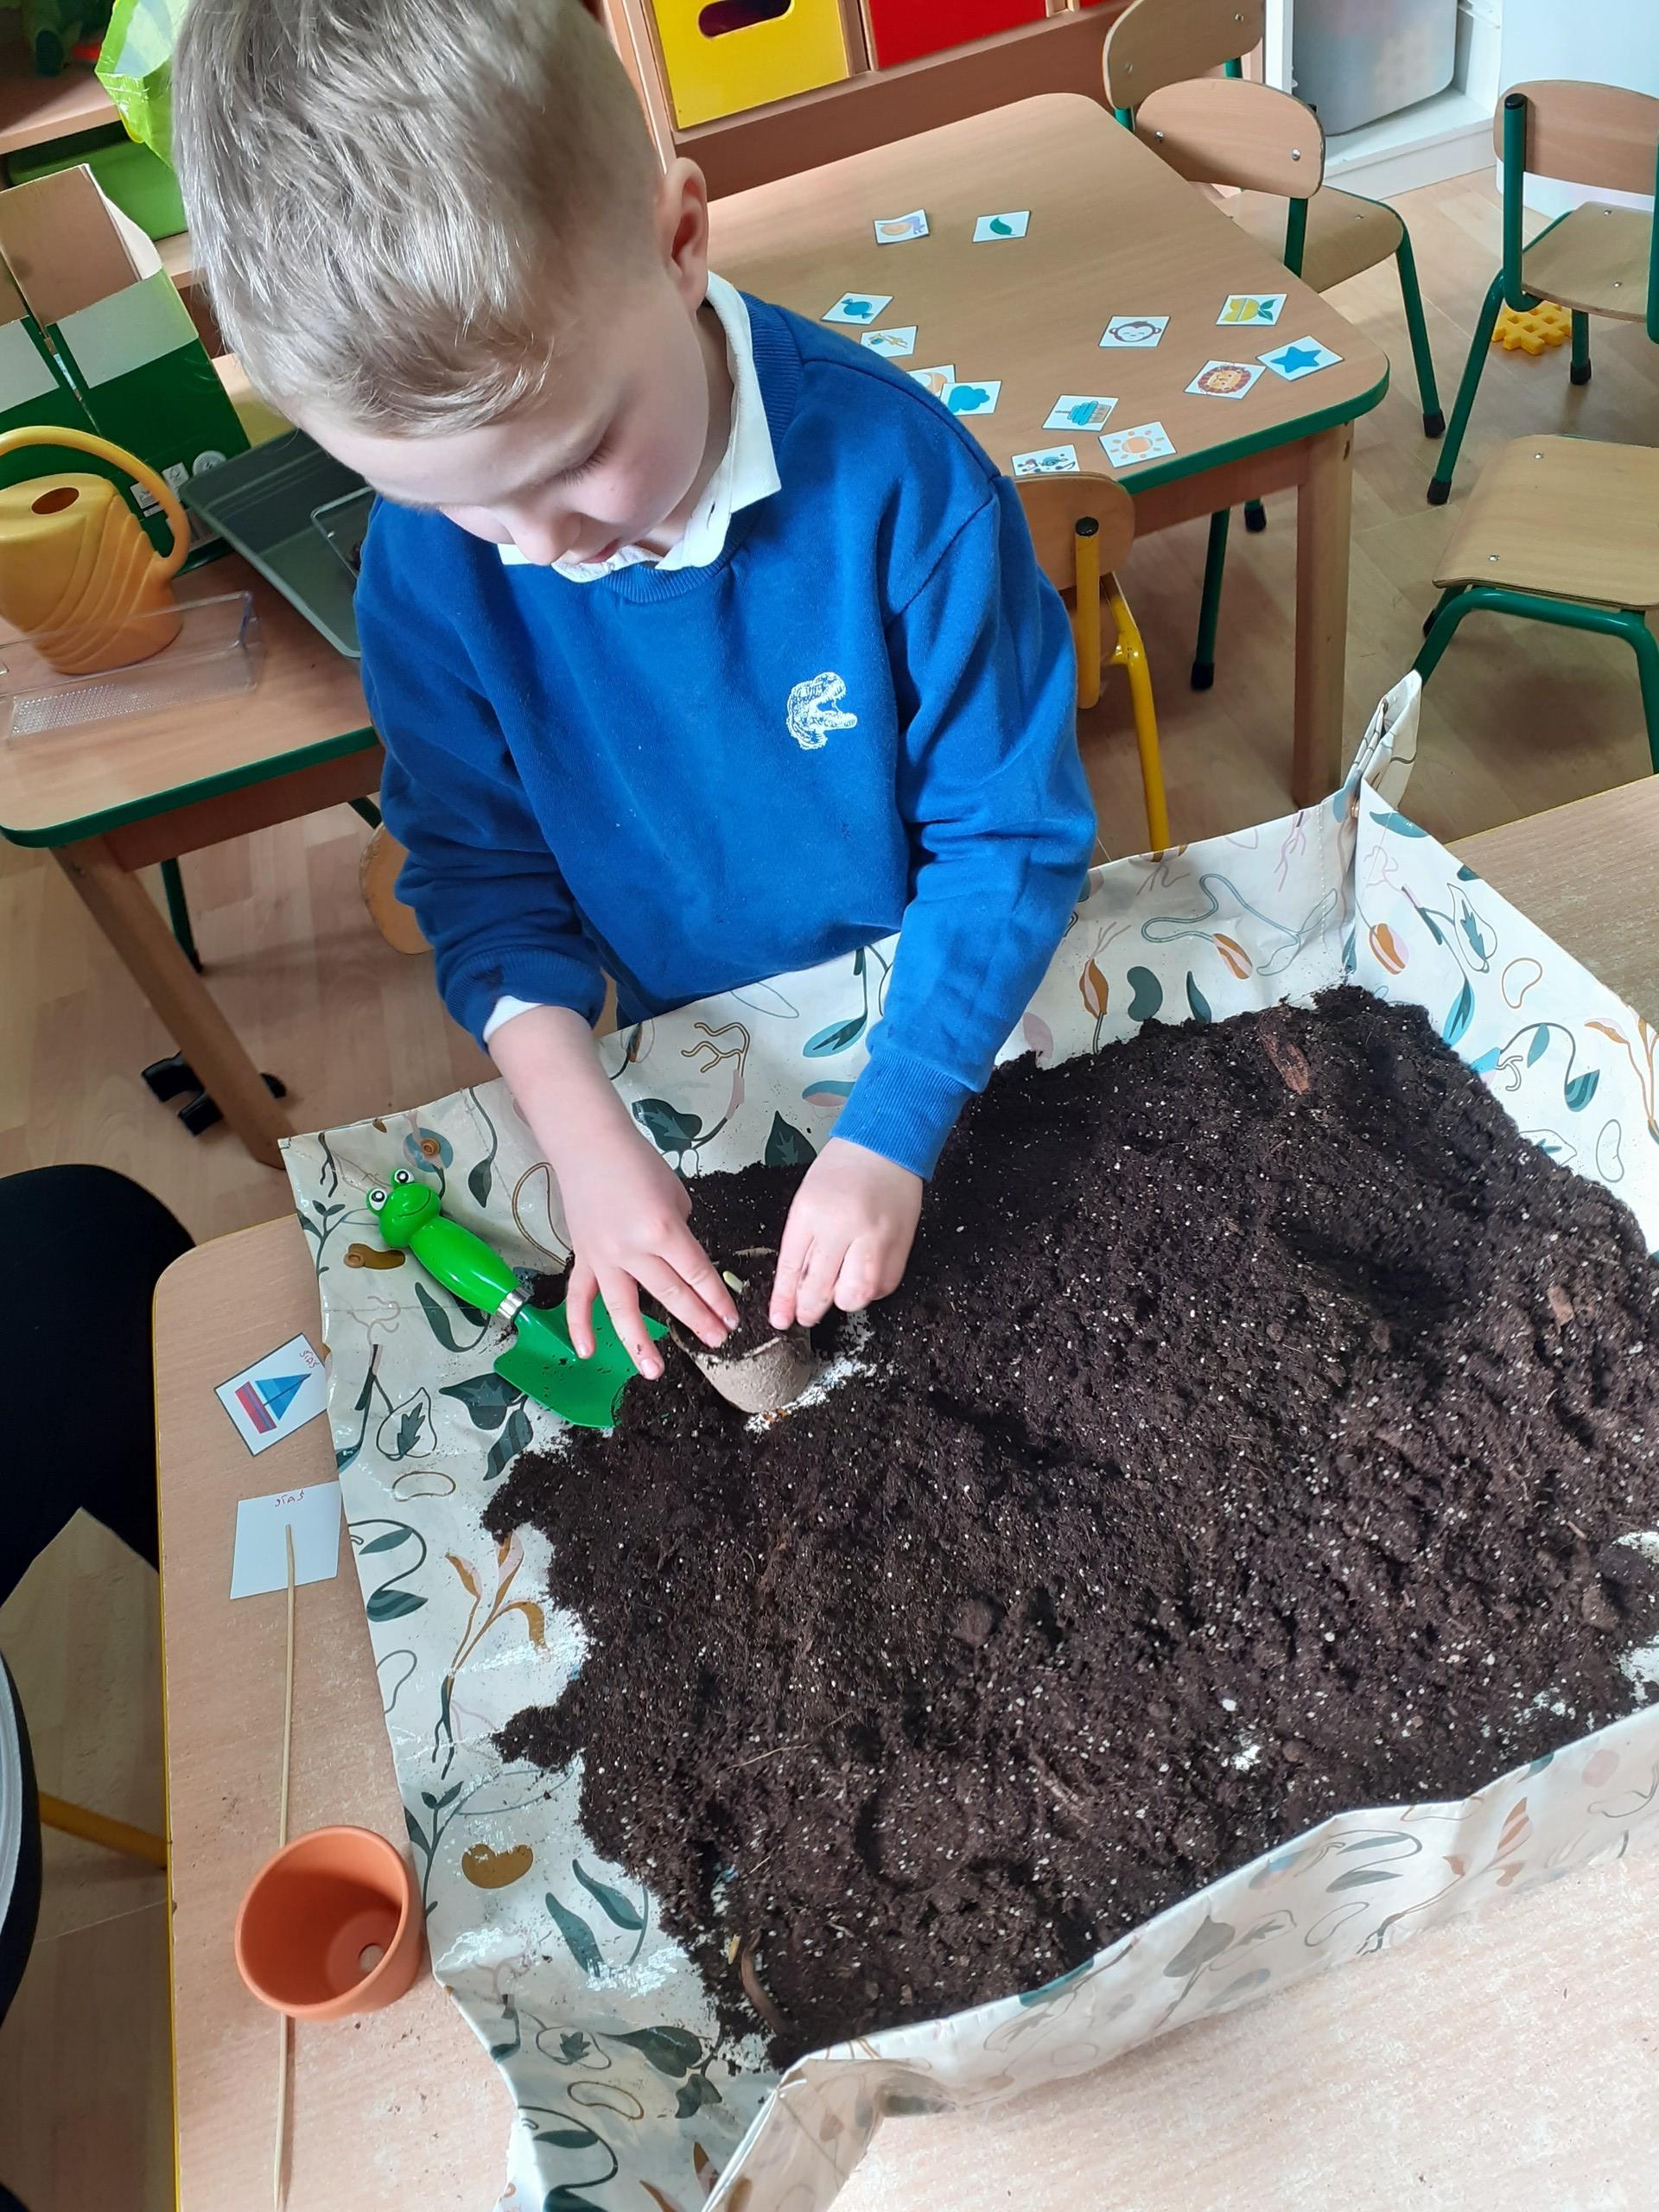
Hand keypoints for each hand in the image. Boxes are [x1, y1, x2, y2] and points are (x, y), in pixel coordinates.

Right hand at [490, 1005, 736, 1378]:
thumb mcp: (676, 1194)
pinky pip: (581, 1297)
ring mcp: (604, 1257)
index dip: (717, 1299)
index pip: (696, 1274)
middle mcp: (633, 1250)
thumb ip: (679, 1232)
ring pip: (623, 1308)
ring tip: (655, 1371)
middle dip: (698, 1320)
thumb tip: (680, 1259)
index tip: (732, 1319)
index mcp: (663, 1230)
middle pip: (671, 1294)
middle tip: (718, 1341)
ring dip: (641, 1342)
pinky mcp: (584, 1257)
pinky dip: (580, 1325)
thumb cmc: (638, 1163)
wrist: (590, 1145)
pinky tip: (588, 1352)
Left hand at [770, 1138, 921, 1330]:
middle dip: (810, 1309)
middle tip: (806, 1315)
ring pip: (856, 1294)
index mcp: (812, 1211)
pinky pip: (884, 1286)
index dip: (785, 1300)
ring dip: (844, 1300)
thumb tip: (795, 1285)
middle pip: (822, 1288)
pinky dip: (871, 1288)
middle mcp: (844, 1226)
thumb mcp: (808, 1198)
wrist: (887, 1144)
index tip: (782, 1319)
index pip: (793, 1268)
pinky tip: (863, 1274)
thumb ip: (802, 1242)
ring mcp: (875, 1238)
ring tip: (838, 1290)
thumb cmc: (845, 1167)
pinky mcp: (901, 1245)